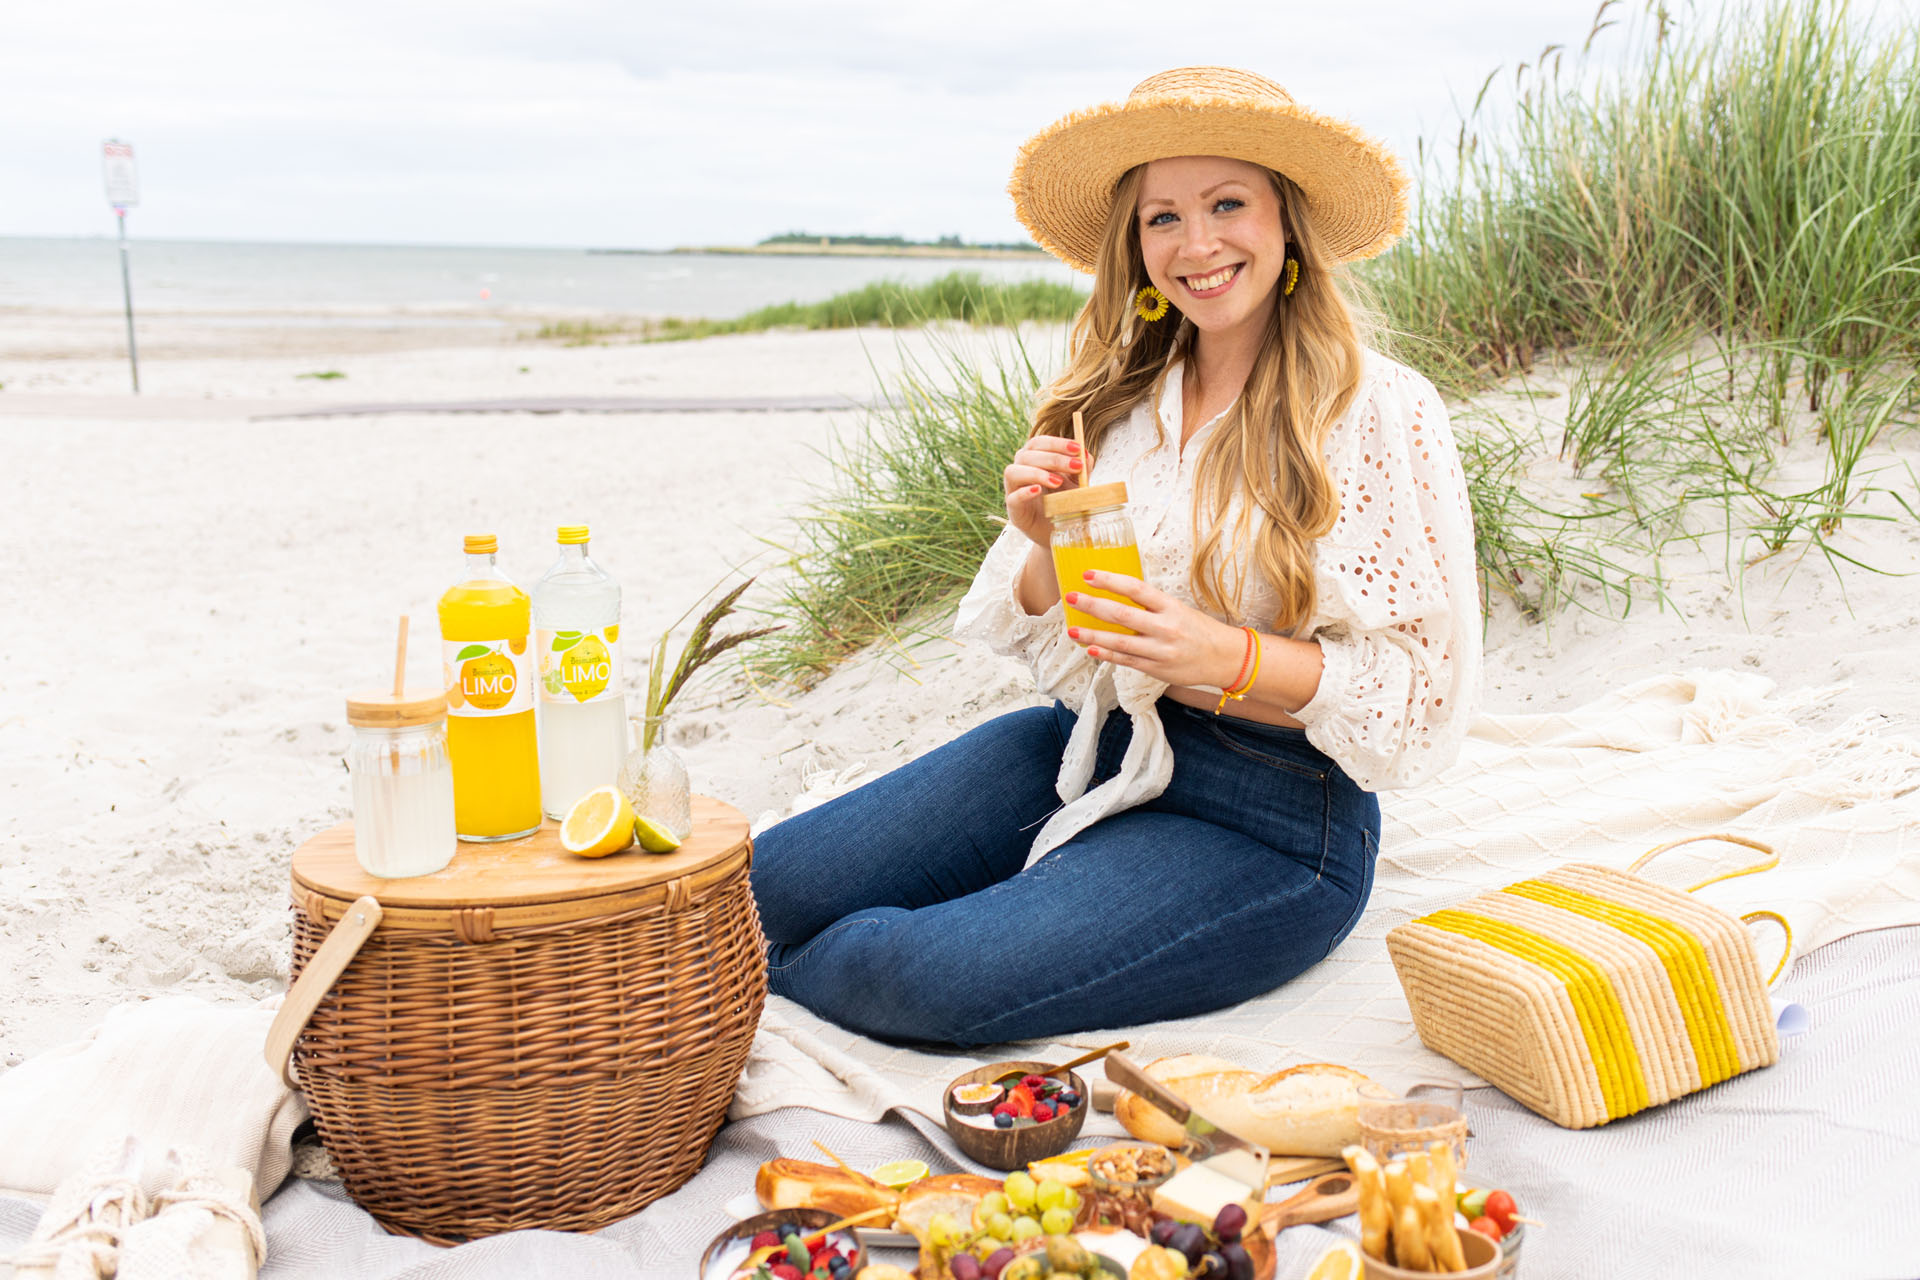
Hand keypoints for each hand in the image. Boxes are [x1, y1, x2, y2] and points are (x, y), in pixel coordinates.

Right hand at [1003, 434, 1084, 547]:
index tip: (1076, 448)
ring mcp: (1014, 491)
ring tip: (1057, 481)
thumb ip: (1082, 468)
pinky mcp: (1014, 511)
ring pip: (1013, 472)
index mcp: (1034, 460)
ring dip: (1036, 473)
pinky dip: (1024, 492)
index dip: (1056, 442)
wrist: (1060, 533)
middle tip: (1076, 466)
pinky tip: (1038, 491)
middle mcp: (1020, 471)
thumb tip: (1086, 455)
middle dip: (1053, 458)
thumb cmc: (1066, 504)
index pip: (1038, 443)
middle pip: (1026, 454)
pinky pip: (1012, 498)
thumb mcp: (1078, 484)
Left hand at [1064, 570, 1244, 688]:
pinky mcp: (1156, 669)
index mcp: (1171, 607)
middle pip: (1122, 615)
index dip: (1110, 580)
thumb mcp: (1179, 609)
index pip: (1136, 589)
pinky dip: (1106, 655)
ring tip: (1072, 629)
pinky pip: (1126, 661)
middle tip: (1071, 597)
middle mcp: (1165, 627)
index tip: (1088, 574)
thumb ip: (1151, 605)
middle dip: (1093, 605)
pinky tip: (1090, 648)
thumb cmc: (1200, 630)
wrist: (1225, 658)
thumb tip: (1117, 594)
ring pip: (1120, 642)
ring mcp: (1160, 650)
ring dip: (1092, 634)